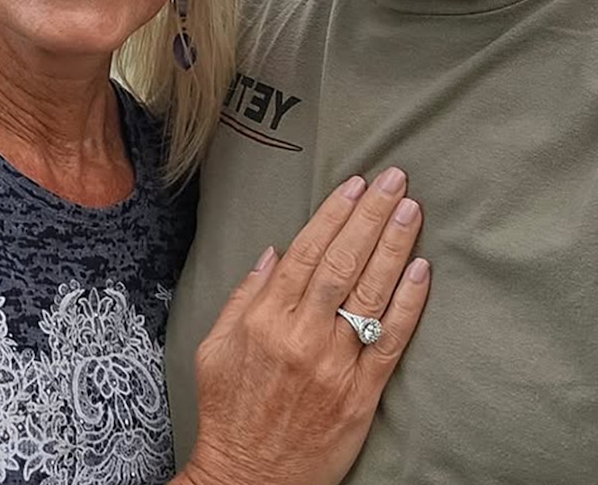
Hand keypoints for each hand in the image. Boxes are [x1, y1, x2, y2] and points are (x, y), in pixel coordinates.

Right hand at [176, 168, 429, 484]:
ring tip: (411, 209)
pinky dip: (407, 304)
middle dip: (370, 216)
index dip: (333, 214)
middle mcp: (302, 335)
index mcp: (265, 319)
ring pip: (369, 293)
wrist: (249, 476)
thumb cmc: (228, 409)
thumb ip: (244, 296)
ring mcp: (335, 365)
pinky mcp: (361, 395)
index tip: (354, 184)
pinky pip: (388, 342)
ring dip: (393, 246)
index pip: (306, 252)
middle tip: (394, 180)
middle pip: (343, 262)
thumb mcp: (215, 345)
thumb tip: (274, 254)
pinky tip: (421, 271)